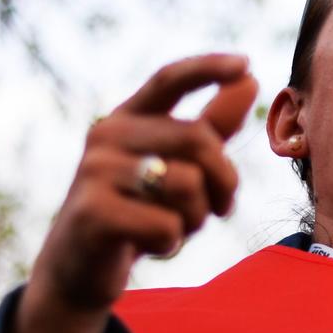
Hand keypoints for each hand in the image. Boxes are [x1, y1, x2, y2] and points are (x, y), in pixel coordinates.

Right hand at [13, 54, 256, 332]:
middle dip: (224, 180)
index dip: (208, 68)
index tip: (246, 65)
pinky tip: (150, 245)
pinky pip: (167, 224)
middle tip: (218, 209)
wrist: (82, 267)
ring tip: (173, 226)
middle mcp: (106, 135)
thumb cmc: (141, 211)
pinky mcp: (92, 212)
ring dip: (198, 217)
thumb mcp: (179, 166)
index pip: (169, 80)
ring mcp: (94, 172)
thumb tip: (250, 80)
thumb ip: (212, 126)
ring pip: (188, 184)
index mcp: (128, 119)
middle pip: (199, 138)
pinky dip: (173, 242)